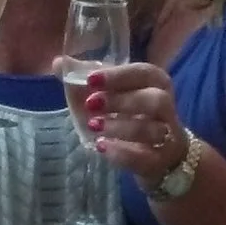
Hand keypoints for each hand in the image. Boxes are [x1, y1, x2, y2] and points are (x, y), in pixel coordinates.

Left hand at [84, 62, 184, 185]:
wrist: (153, 155)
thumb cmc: (127, 116)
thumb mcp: (107, 94)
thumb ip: (84, 78)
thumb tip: (58, 63)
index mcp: (156, 84)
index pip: (145, 73)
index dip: (120, 75)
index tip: (91, 79)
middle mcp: (166, 108)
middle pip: (155, 100)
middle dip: (122, 101)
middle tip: (91, 104)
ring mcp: (167, 137)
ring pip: (153, 129)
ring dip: (121, 127)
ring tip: (94, 126)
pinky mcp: (160, 162)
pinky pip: (146, 158)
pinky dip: (122, 153)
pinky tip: (102, 147)